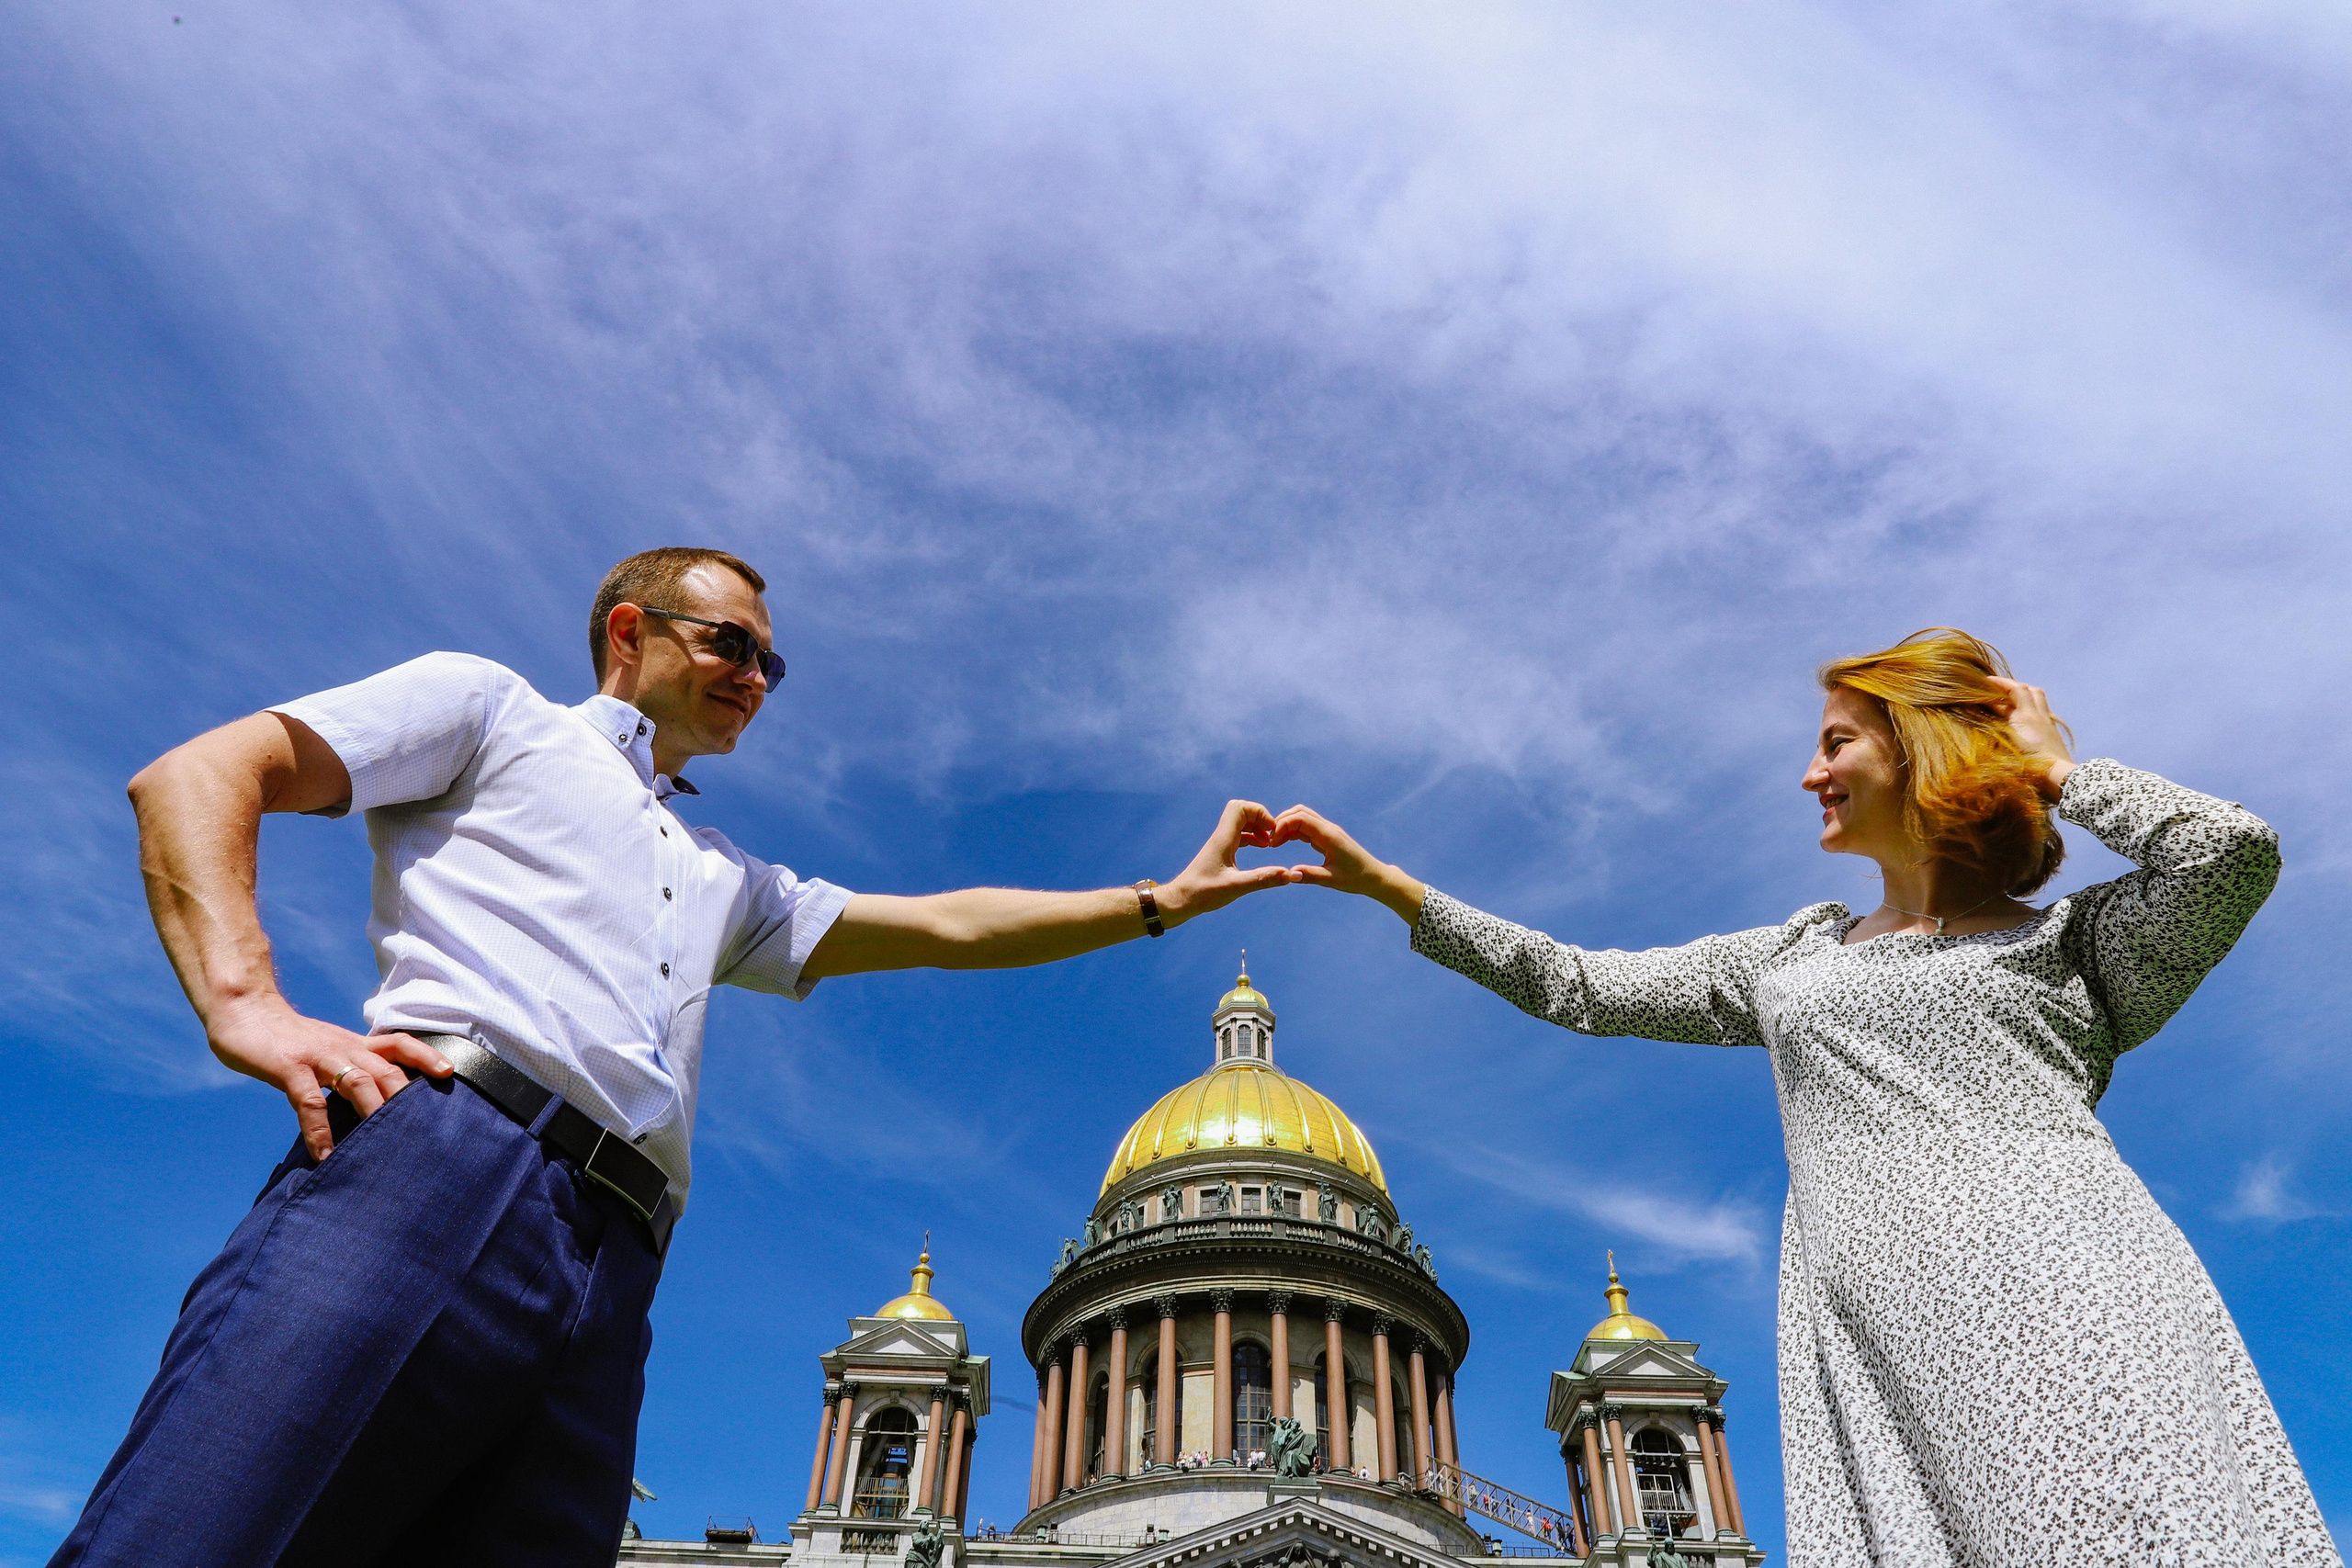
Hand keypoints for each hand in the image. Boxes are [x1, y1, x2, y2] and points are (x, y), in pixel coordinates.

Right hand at [205, 995, 452, 1160]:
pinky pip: (308, 1101)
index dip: (425, 1055)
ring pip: (357, 1081)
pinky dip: (319, 1129)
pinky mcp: (288, 1067)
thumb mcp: (328, 1049)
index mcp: (354, 1044)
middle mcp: (343, 1047)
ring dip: (374, 1111)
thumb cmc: (289, 1038)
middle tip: (428, 1128)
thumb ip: (350, 1068)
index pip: (399, 1044)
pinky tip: (325, 1154)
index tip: (450, 1073)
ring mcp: (317, 1056)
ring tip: (386, 1144)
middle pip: (386, 1068)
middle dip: (408, 1096)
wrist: (244, 1011)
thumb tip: (374, 1101)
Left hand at [1157, 800, 1302, 925]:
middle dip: (1260, 818)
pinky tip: (1260, 849)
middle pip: (1241, 810)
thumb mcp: (1236, 887)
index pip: (1240, 808)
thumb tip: (1290, 875)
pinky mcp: (1220, 852)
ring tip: (1269, 844)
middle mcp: (1221, 837)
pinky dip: (1251, 837)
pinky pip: (1238, 835)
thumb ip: (1263, 879)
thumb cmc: (1202, 893)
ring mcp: (1220, 843)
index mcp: (1223, 839)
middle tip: (1272, 836)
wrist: (1180, 900)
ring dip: (1257, 828)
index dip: (1260, 813)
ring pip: (1240, 823)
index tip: (1271, 831)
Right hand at [1269, 805, 1425, 923]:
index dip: (1282, 826)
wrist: (1374, 876)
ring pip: (1302, 817)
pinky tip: (1284, 843)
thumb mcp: (1331, 880)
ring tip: (1274, 843)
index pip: (1300, 819)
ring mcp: (1328, 831)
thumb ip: (1310, 875)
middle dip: (1281, 822)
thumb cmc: (1356, 878)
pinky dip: (1293, 831)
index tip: (1272, 843)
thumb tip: (1289, 874)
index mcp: (1329, 835)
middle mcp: (1328, 828)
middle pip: (1299, 812)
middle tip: (1270, 841)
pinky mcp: (1327, 836)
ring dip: (1286, 826)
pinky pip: (1306, 827)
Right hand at [1986, 677, 2074, 798]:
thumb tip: (1979, 720)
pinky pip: (2043, 710)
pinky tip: (2025, 715)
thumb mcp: (2005, 747)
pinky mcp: (2053, 733)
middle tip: (1996, 687)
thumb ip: (1992, 730)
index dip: (1994, 686)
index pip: (2010, 692)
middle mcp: (2037, 715)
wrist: (2057, 778)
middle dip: (2010, 685)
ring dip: (2024, 692)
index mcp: (2024, 717)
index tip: (1980, 683)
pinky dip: (2031, 706)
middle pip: (2027, 689)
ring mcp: (2047, 723)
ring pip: (2038, 697)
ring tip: (2011, 697)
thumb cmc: (2029, 766)